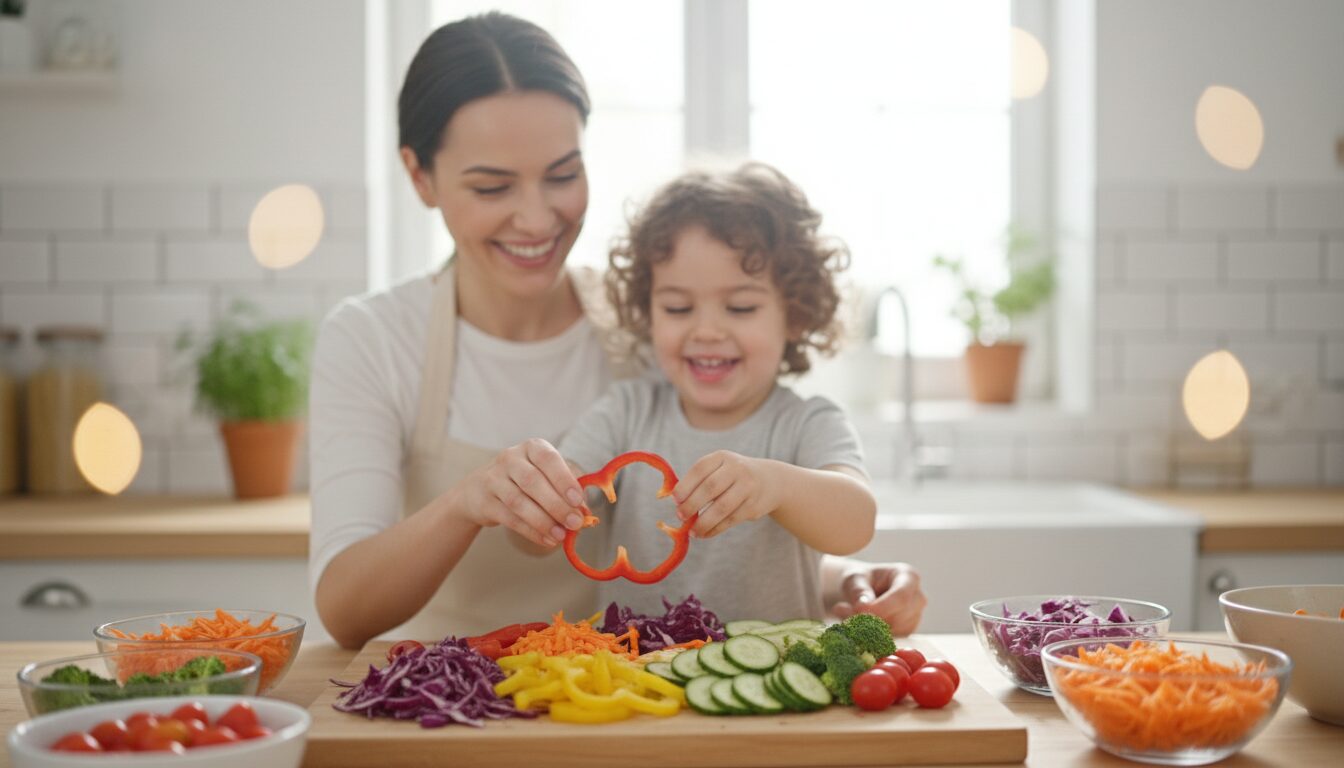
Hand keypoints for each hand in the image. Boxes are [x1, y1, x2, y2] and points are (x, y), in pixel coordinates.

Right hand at [456, 438, 585, 547]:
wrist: (479, 490)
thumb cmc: (523, 481)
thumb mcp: (544, 477)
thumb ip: (565, 491)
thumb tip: (585, 513)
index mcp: (531, 448)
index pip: (547, 458)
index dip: (563, 479)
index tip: (577, 500)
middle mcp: (510, 459)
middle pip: (532, 481)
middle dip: (556, 505)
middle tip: (575, 523)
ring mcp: (494, 479)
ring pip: (519, 502)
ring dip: (543, 521)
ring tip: (561, 535)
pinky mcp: (485, 502)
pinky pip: (510, 519)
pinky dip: (531, 532)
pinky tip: (547, 540)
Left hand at [673, 451, 779, 538]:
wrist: (770, 481)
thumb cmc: (733, 476)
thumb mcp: (719, 468)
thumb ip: (698, 480)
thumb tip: (673, 499)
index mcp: (722, 457)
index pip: (700, 469)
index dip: (685, 485)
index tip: (675, 499)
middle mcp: (737, 469)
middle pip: (710, 488)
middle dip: (692, 504)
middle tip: (680, 516)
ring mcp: (747, 487)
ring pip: (722, 508)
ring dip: (703, 522)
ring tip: (692, 531)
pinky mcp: (753, 506)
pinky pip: (730, 520)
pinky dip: (715, 529)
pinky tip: (704, 534)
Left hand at [832, 561, 926, 636]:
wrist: (863, 590)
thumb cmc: (861, 579)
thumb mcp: (855, 578)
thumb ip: (859, 590)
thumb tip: (863, 607)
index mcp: (908, 576)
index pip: (901, 596)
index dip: (883, 607)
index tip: (860, 612)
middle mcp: (917, 597)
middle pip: (900, 616)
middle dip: (871, 619)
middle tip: (841, 611)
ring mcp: (915, 616)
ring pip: (895, 631)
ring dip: (868, 628)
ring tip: (844, 614)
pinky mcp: (907, 631)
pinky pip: (891, 640)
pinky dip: (871, 636)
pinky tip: (855, 625)